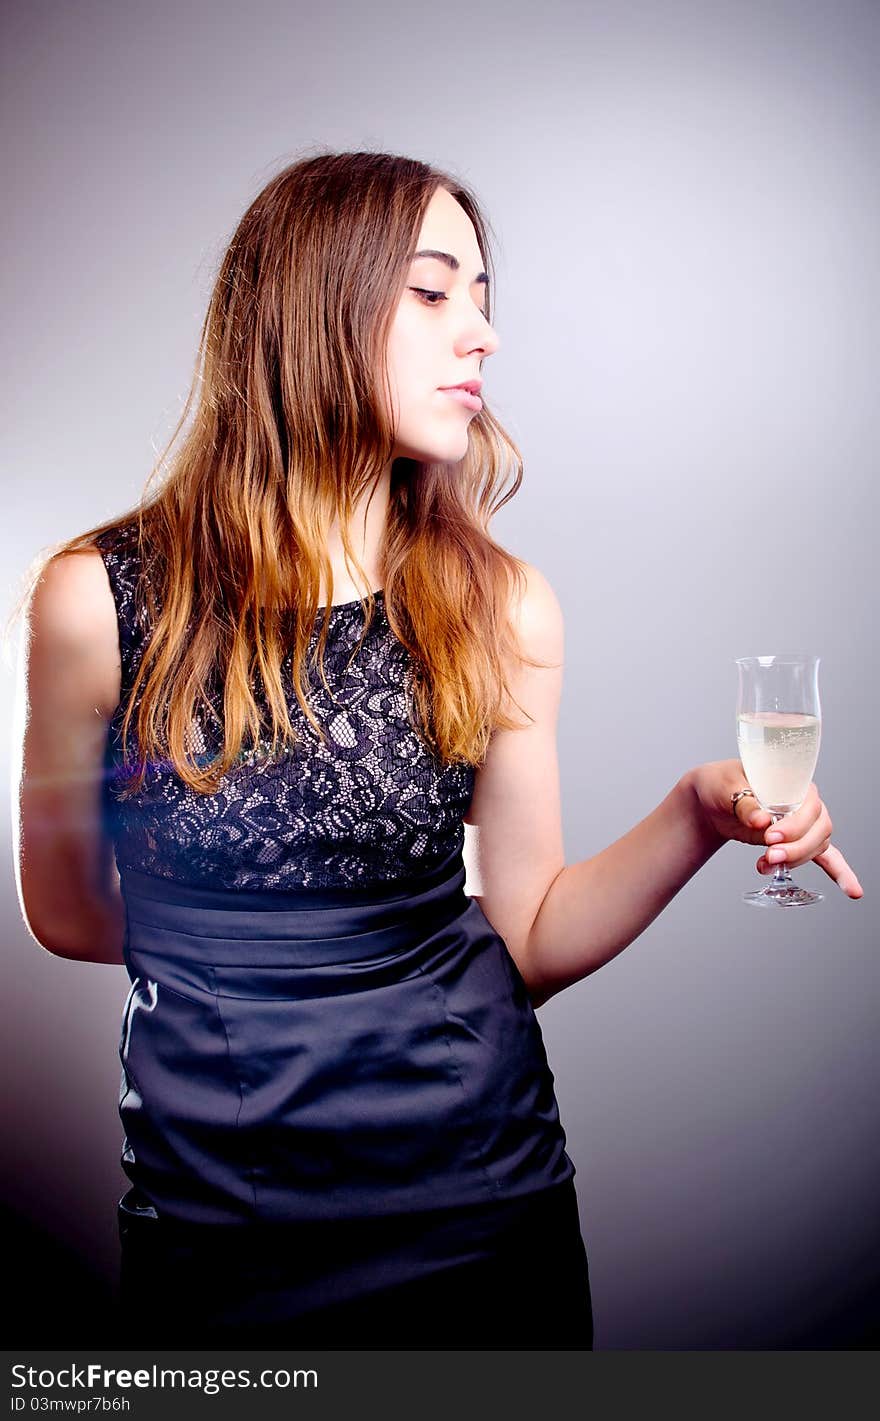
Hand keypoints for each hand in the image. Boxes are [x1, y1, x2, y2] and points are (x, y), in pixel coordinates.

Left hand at [687, 759, 863, 898]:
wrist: (710, 801)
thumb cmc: (721, 785)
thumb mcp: (726, 788)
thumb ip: (744, 803)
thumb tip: (761, 820)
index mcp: (792, 782)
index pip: (809, 805)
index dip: (795, 824)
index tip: (770, 836)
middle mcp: (803, 803)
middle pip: (818, 829)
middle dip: (796, 848)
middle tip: (769, 855)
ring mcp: (802, 824)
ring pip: (816, 847)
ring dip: (796, 861)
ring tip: (765, 866)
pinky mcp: (795, 842)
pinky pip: (825, 857)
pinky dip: (839, 872)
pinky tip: (852, 891)